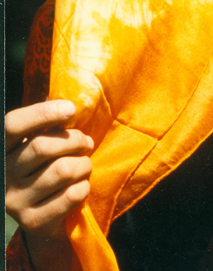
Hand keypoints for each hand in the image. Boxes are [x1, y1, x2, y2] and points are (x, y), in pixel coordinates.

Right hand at [6, 100, 92, 241]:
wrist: (41, 215)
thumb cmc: (43, 166)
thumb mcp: (37, 143)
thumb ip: (47, 127)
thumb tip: (69, 110)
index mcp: (3, 149)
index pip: (13, 124)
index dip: (43, 113)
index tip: (71, 109)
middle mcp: (3, 174)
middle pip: (42, 146)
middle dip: (75, 140)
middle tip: (86, 143)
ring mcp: (15, 201)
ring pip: (62, 170)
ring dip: (84, 164)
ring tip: (85, 165)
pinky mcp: (33, 222)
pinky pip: (71, 196)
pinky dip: (84, 187)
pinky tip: (80, 186)